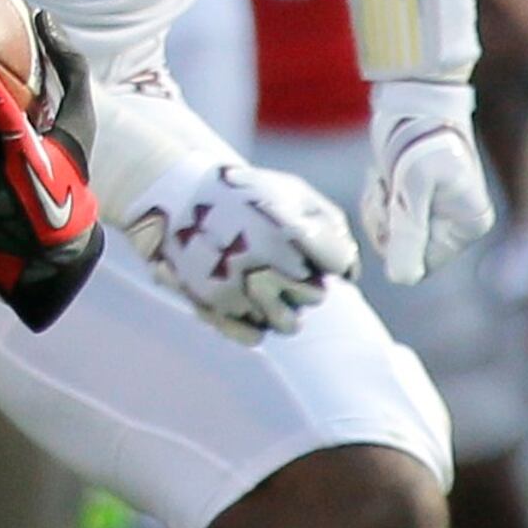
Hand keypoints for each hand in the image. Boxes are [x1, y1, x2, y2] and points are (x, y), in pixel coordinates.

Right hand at [117, 155, 356, 340]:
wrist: (177, 196)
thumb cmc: (245, 193)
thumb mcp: (293, 192)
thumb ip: (331, 226)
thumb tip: (349, 274)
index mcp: (291, 231)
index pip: (340, 264)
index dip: (329, 255)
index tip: (310, 243)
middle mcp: (267, 264)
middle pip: (316, 296)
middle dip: (307, 281)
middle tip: (284, 261)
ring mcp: (241, 289)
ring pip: (289, 324)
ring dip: (283, 306)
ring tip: (264, 282)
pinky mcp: (215, 307)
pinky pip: (255, 335)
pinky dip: (256, 322)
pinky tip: (246, 296)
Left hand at [361, 78, 493, 281]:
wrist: (413, 97)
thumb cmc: (422, 134)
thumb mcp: (414, 184)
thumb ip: (409, 232)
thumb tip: (403, 278)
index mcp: (468, 225)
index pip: (420, 264)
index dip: (397, 241)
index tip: (394, 204)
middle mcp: (455, 226)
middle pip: (403, 253)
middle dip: (386, 222)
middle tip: (388, 186)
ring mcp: (434, 214)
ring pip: (389, 237)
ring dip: (378, 208)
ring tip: (387, 177)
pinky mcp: (413, 202)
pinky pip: (385, 220)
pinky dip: (376, 199)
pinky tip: (383, 176)